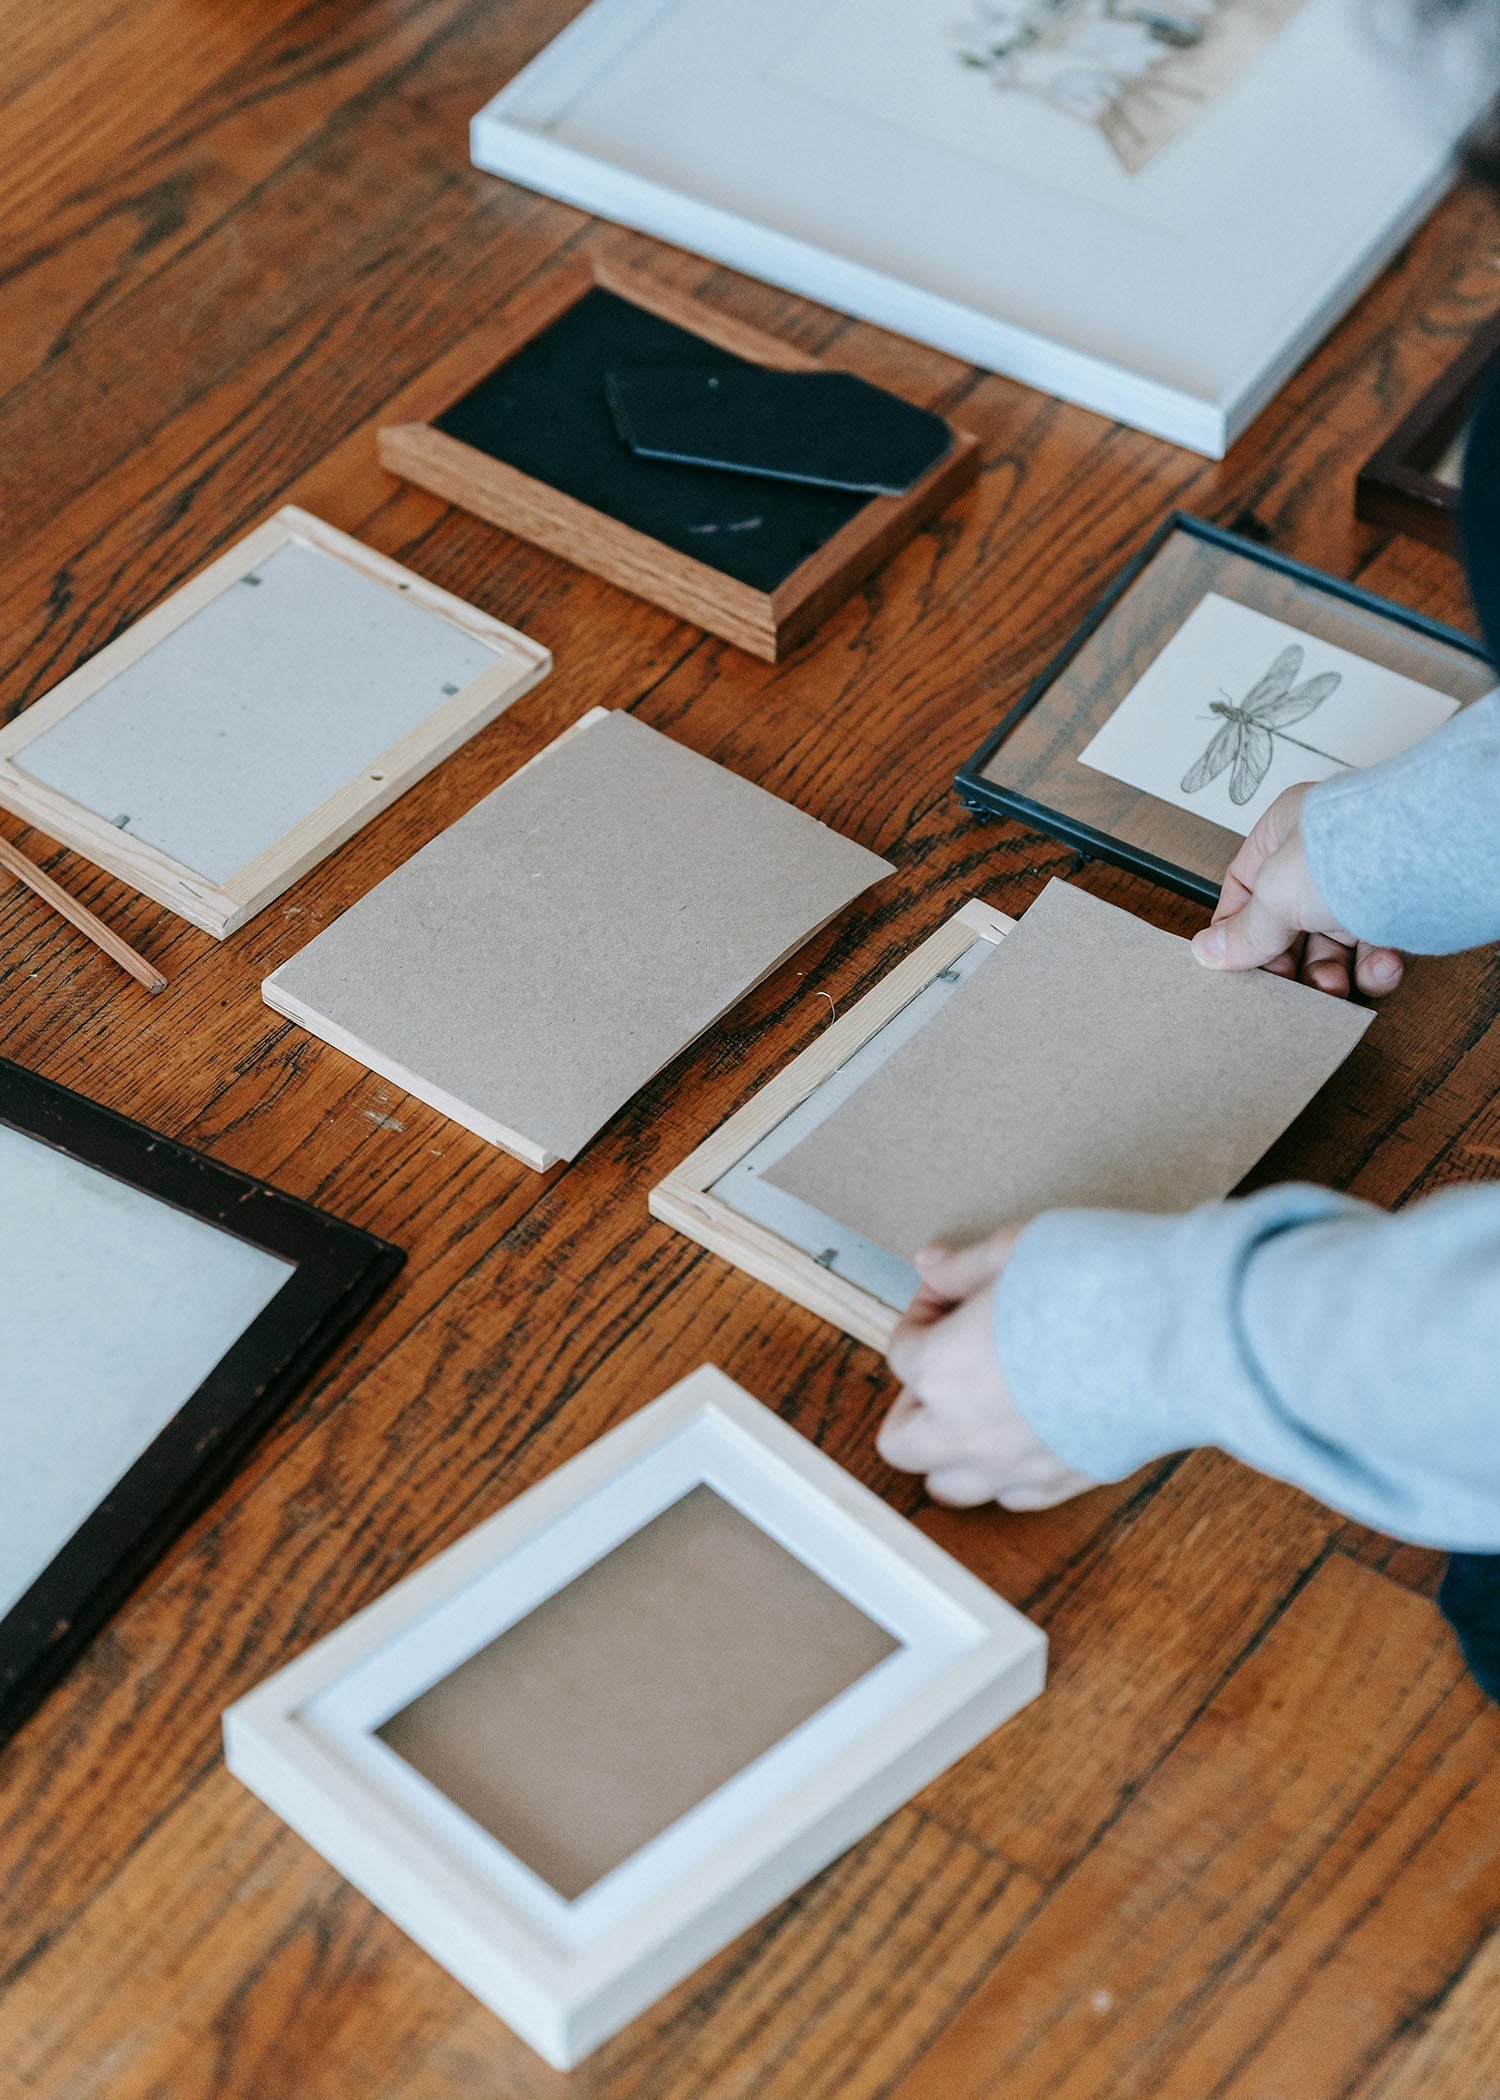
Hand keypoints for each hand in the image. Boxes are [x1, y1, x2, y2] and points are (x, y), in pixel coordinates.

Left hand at [880, 1232, 1097, 1510]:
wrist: (1184, 1332)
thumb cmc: (1097, 1282)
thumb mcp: (1018, 1248)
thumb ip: (966, 1265)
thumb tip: (932, 1265)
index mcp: (940, 1370)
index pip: (901, 1351)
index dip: (925, 1313)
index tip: (954, 1294)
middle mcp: (967, 1432)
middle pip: (900, 1442)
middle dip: (914, 1401)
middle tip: (948, 1363)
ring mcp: (1017, 1467)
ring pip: (950, 1487)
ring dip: (949, 1451)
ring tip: (979, 1408)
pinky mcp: (1068, 1482)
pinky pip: (1014, 1498)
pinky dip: (1007, 1473)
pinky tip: (1030, 1430)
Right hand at [1190, 783, 1402, 998]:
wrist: (1425, 860)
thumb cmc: (1349, 851)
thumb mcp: (1273, 896)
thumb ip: (1242, 931)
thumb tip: (1208, 952)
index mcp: (1284, 832)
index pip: (1245, 888)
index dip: (1238, 931)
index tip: (1235, 965)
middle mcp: (1323, 856)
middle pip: (1289, 926)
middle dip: (1290, 964)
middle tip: (1287, 990)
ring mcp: (1361, 882)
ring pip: (1334, 946)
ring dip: (1331, 975)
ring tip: (1335, 986)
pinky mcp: (1399, 908)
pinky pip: (1376, 950)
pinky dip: (1375, 970)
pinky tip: (1379, 968)